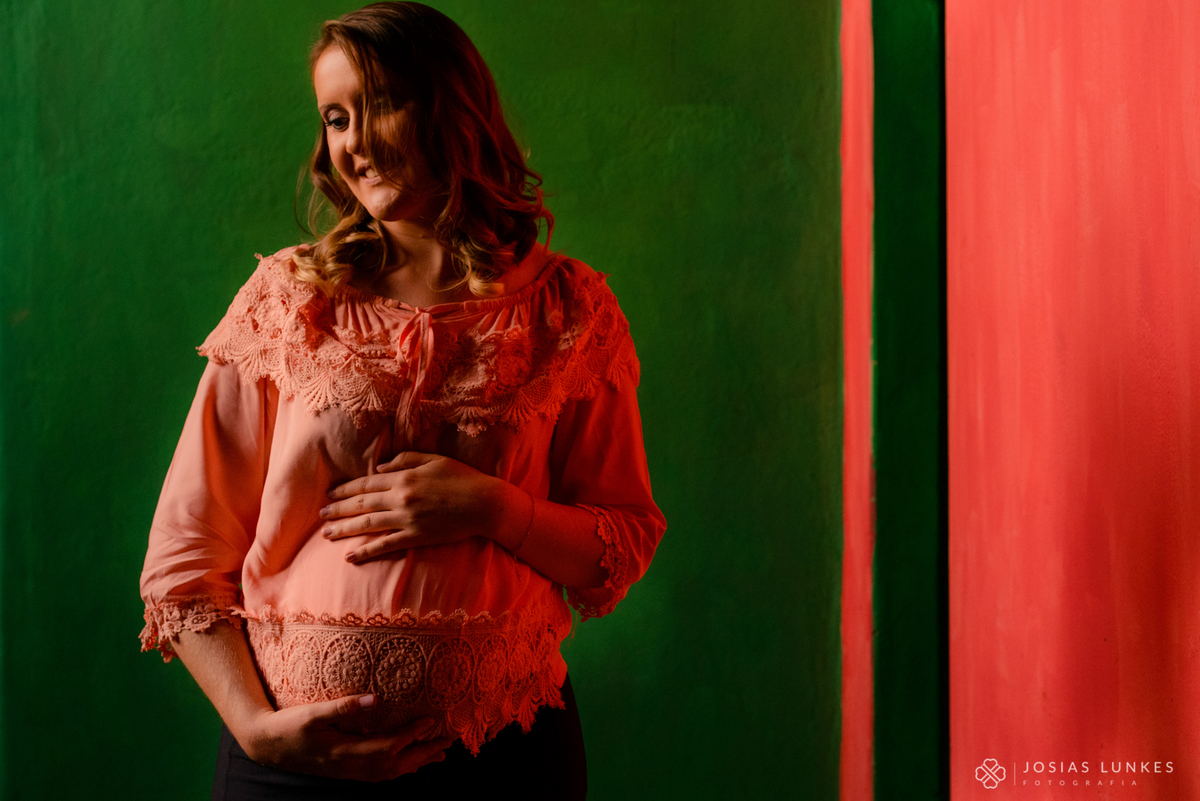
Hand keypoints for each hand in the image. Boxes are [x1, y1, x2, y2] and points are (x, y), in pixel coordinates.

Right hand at [241, 694, 453, 780]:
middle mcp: (352, 766)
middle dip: (424, 752)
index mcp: (346, 751)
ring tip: (440, 754)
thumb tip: (374, 698)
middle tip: (449, 740)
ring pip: (391, 772)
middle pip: (396, 764)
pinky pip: (381, 775)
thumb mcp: (312, 713)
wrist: (268, 747)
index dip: (412, 734)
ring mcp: (350, 772)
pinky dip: (401, 769)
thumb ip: (343, 706)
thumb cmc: (289, 726)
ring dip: (417, 763)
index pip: (388, 746)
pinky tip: (411, 764)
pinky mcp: (348, 771)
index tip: (432, 720)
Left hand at [320, 451, 528, 562]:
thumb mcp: (434, 459)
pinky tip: (351, 556)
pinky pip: (385, 545)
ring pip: (368, 524)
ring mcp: (407, 519)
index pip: (366, 483)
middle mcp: (401, 498)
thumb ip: (404, 460)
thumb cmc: (462, 477)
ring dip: (345, 529)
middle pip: (362, 504)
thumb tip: (378, 469)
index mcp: (404, 477)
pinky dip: (366, 551)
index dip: (346, 489)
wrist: (485, 503)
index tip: (330, 494)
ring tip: (327, 534)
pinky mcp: (416, 537)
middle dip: (338, 510)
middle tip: (321, 516)